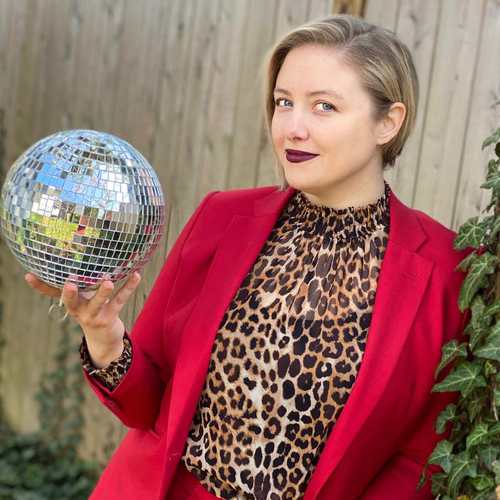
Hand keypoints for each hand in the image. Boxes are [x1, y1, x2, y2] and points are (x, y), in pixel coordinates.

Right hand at [25, 272, 140, 367]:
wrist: (103, 338)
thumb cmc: (90, 309)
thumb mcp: (81, 298)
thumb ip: (77, 283)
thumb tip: (72, 255)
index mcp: (70, 302)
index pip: (51, 293)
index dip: (39, 285)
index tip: (29, 275)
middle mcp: (79, 310)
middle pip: (71, 302)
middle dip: (69, 293)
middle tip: (69, 283)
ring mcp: (94, 315)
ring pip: (98, 303)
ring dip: (103, 293)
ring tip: (108, 282)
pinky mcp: (109, 317)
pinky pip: (120, 301)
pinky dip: (128, 287)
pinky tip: (136, 275)